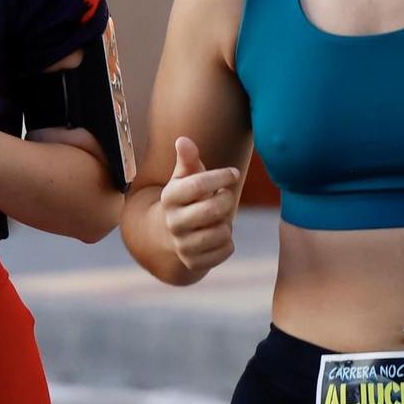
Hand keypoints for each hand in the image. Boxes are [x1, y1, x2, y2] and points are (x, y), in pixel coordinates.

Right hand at [160, 137, 240, 273]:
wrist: (170, 234)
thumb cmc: (187, 198)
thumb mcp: (184, 177)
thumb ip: (187, 159)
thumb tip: (183, 140)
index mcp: (169, 197)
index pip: (197, 184)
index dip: (221, 176)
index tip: (234, 173)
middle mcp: (172, 222)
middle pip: (213, 209)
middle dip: (228, 200)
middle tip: (226, 197)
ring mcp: (182, 245)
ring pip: (222, 232)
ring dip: (227, 223)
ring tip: (218, 218)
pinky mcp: (194, 263)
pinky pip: (226, 250)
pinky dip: (228, 242)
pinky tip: (218, 235)